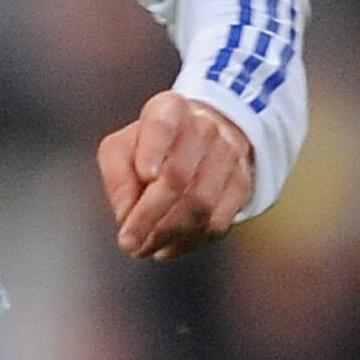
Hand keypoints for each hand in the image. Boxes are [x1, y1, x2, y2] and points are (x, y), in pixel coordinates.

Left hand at [97, 92, 253, 262]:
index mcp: (168, 109)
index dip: (154, 150)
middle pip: (178, 177)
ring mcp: (227, 155)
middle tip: (129, 243)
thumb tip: (126, 214)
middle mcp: (203, 127)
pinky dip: (190, 242)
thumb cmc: (149, 147)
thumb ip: (117, 176)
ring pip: (200, 205)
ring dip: (168, 235)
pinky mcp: (242, 184)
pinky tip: (168, 249)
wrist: (203, 138)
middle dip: (149, 217)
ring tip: (144, 250)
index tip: (146, 175)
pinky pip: (217, 222)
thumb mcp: (121, 149)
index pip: (161, 126)